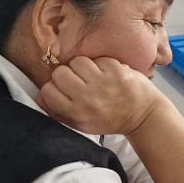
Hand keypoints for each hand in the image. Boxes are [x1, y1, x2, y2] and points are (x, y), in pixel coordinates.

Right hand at [37, 56, 165, 134]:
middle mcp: (88, 98)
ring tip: (92, 75)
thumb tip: (40, 97)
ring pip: (77, 62)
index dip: (53, 87)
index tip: (62, 88)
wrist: (143, 116)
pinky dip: (101, 64)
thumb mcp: (82, 124)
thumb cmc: (111, 120)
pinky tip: (107, 73)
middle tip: (78, 80)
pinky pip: (97, 59)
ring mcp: (103, 83)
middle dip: (66, 74)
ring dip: (82, 66)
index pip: (48, 91)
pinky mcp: (117, 71)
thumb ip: (59, 112)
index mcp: (77, 113)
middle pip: (60, 73)